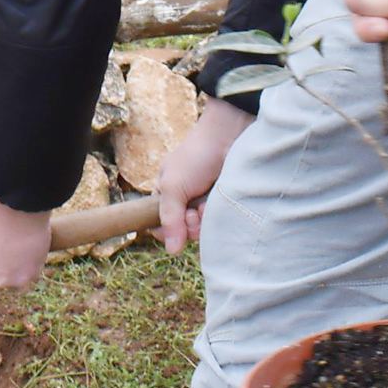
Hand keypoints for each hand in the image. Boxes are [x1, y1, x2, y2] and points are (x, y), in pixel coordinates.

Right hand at [156, 97, 252, 255]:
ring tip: (206, 205)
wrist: (228, 137)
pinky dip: (217, 217)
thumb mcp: (173, 186)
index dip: (167, 231)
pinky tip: (218, 205)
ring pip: (201, 229)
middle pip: (182, 231)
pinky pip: (218, 222)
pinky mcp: (222, 204)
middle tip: (194, 212)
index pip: (159, 225)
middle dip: (188, 226)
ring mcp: (204, 203)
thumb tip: (172, 250)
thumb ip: (170, 218)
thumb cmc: (196, 158)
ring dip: (203, 221)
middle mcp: (184, 200)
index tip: (177, 223)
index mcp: (166, 193)